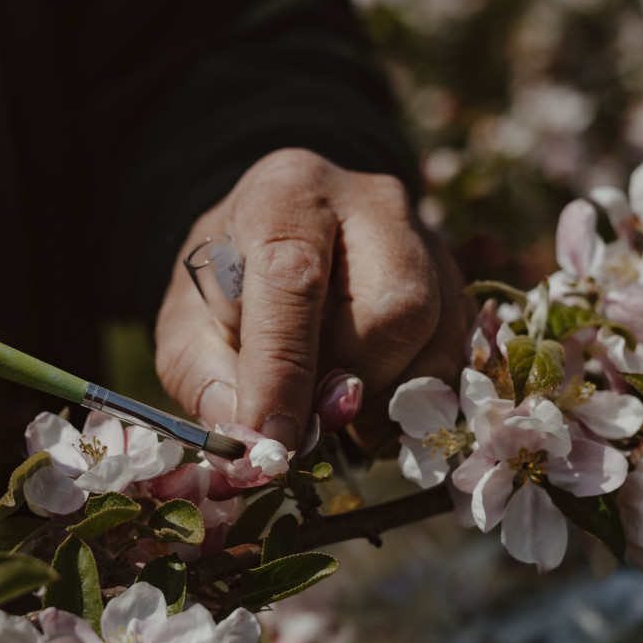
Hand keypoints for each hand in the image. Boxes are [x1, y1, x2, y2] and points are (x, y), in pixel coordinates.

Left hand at [156, 148, 470, 452]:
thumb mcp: (187, 323)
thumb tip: (249, 447)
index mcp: (286, 194)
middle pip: (393, 307)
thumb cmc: (225, 282)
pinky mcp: (455, 277)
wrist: (275, 237)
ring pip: (436, 339)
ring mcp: (426, 236)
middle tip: (310, 421)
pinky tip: (367, 397)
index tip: (271, 443)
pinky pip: (455, 355)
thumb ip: (207, 379)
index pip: (295, 279)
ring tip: (333, 409)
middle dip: (349, 384)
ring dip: (383, 400)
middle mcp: (371, 201)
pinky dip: (409, 398)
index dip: (284, 373)